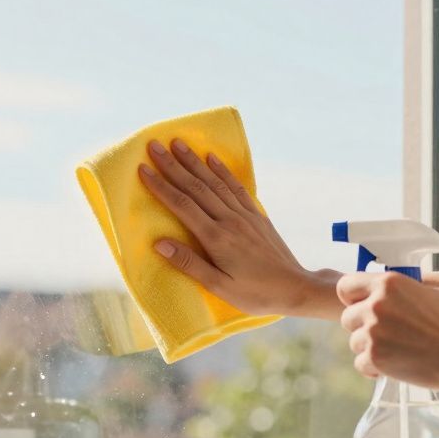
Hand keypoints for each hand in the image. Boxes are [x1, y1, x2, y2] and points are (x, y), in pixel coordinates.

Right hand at [138, 139, 341, 318]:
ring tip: (178, 143)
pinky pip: (236, 187)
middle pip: (196, 186)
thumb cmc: (255, 294)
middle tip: (154, 146)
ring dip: (195, 161)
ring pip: (215, 182)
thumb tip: (159, 243)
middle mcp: (229, 220)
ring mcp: (245, 215)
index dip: (161, 186)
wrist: (295, 288)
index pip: (182, 205)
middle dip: (172, 165)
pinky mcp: (256, 215)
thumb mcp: (219, 287)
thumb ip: (189, 264)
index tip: (143, 169)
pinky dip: (222, 171)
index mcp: (216, 238)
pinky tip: (212, 159)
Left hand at [338, 272, 438, 388]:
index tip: (360, 306)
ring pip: (355, 342)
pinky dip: (374, 368)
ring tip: (396, 352)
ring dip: (370, 348)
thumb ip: (407, 292)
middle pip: (348, 318)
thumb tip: (396, 295)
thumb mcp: (435, 293)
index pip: (346, 286)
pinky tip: (393, 366)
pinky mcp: (376, 359)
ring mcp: (373, 333)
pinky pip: (361, 364)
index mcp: (388, 284)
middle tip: (386, 334)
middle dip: (362, 326)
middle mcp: (376, 305)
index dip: (352, 298)